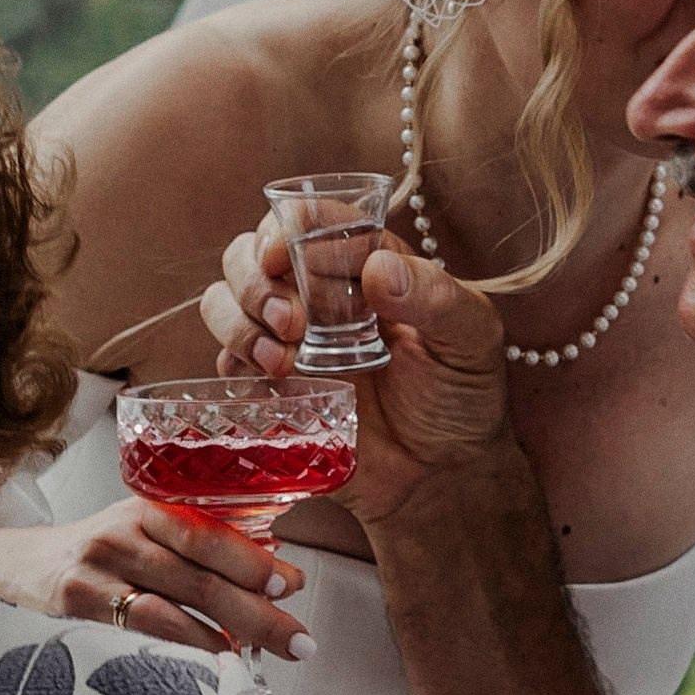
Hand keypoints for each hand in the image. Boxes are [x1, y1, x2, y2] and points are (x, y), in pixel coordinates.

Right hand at [0, 500, 307, 657]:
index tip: (293, 583)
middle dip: (258, 609)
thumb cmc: (92, 555)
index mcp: (146, 508)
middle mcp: (121, 533)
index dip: (253, 560)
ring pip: (171, 605)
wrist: (10, 567)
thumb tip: (274, 580)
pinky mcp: (74, 606)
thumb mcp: (140, 533)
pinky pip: (135, 631)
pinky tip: (207, 662)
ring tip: (264, 656)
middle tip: (298, 638)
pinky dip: (178, 649)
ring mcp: (95, 570)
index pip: (207, 532)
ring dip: (225, 635)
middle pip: (199, 573)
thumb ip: (196, 549)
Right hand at [202, 225, 510, 524]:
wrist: (443, 475)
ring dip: (237, 320)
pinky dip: (232, 363)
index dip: (282, 225)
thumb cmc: (462, 396)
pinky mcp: (270, 387)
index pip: (309, 219)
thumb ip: (434, 298)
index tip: (278, 254)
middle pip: (248, 253)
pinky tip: (272, 382)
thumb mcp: (471, 340)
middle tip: (293, 323)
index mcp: (365, 262)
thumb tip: (379, 269)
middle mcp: (317, 292)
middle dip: (254, 280)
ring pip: (223, 299)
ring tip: (281, 360)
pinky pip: (224, 361)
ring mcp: (288, 339)